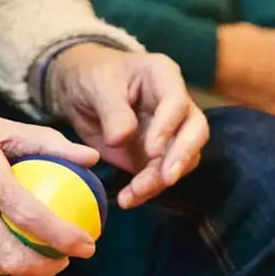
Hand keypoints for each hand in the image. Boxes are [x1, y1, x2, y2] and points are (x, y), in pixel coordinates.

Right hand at [0, 71, 100, 275]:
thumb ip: (44, 142)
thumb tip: (89, 157)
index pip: (31, 217)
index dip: (65, 237)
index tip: (87, 244)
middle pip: (11, 257)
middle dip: (46, 268)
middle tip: (65, 259)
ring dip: (20, 265)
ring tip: (41, 254)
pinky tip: (5, 242)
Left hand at [47, 44, 208, 208]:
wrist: (78, 90)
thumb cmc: (92, 76)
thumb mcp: (97, 86)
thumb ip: (112, 111)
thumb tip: (122, 139)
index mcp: (163, 76)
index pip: (178, 101)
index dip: (169, 126)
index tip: (152, 149)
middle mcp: (175, 105)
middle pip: (195, 131)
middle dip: (182, 156)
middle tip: (167, 178)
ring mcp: (169, 132)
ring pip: (181, 159)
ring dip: (161, 179)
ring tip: (135, 193)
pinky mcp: (156, 155)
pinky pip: (159, 175)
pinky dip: (147, 190)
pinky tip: (129, 199)